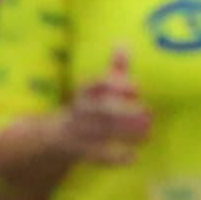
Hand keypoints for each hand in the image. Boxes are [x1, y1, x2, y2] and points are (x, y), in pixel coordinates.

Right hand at [62, 47, 150, 165]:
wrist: (51, 137)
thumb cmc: (87, 107)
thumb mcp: (97, 87)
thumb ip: (114, 69)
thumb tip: (124, 42)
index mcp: (85, 93)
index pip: (97, 85)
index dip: (116, 86)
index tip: (137, 89)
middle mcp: (79, 111)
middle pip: (101, 110)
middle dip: (125, 112)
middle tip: (149, 114)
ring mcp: (78, 132)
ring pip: (100, 132)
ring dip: (125, 132)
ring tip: (148, 132)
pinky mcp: (80, 152)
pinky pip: (96, 155)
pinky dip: (115, 157)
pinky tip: (134, 157)